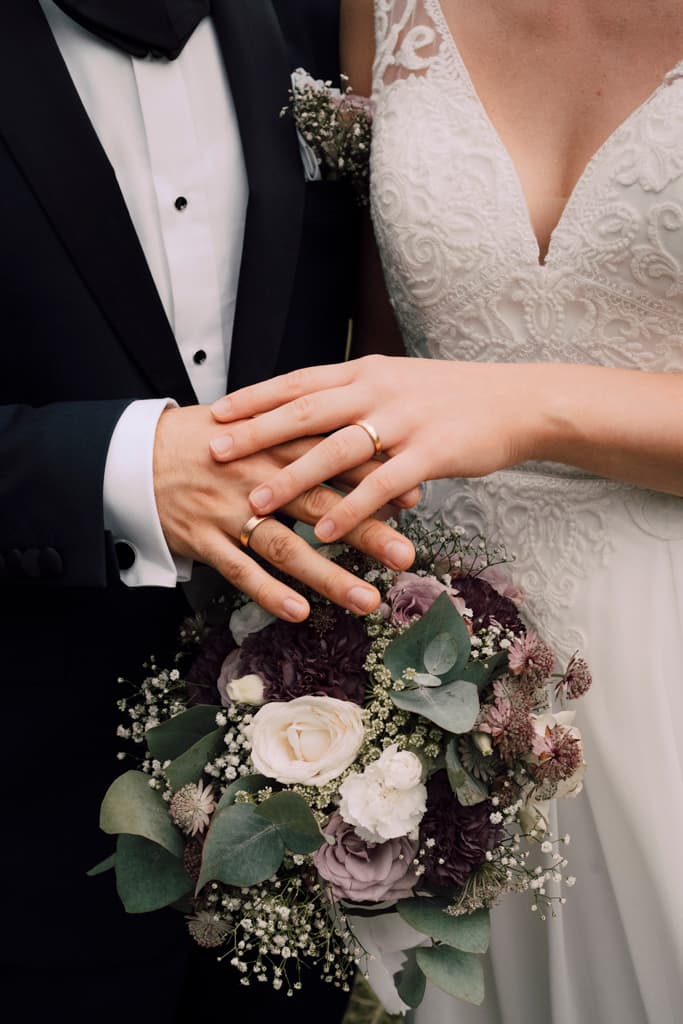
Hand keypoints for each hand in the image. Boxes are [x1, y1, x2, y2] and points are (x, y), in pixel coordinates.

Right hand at [153, 404, 414, 618]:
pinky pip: (239, 569)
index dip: (375, 477)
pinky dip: (268, 592)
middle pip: (320, 504)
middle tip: (406, 557)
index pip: (333, 457)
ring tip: (367, 600)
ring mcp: (229, 509)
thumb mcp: (255, 425)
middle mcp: (257, 476)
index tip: (416, 496)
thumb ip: (303, 436)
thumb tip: (361, 446)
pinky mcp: (203, 538)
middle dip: (365, 532)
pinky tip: (299, 612)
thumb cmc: (207, 441)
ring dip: (328, 575)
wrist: (136, 453)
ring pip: (285, 545)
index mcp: (273, 444)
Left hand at [208, 355, 546, 539]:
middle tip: (215, 451)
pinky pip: (381, 485)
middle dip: (256, 433)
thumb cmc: (452, 397)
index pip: (299, 382)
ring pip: (336, 450)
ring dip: (291, 478)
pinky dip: (349, 509)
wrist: (516, 401)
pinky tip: (323, 531)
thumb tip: (313, 410)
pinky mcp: (430, 453)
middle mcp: (378, 391)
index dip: (256, 397)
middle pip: (305, 411)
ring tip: (256, 504)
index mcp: (366, 372)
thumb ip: (357, 395)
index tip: (216, 411)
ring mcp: (404, 421)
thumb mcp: (398, 383)